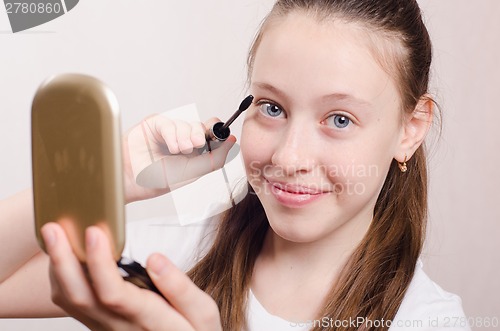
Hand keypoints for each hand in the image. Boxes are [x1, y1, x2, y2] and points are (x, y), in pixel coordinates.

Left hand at [41, 223, 221, 330]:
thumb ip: (180, 288)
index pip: (114, 294)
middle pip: (81, 297)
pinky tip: (66, 257)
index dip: (100, 263)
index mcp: (148, 320)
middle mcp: (120, 327)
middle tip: (53, 229)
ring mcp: (106, 329)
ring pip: (70, 302)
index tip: (95, 232)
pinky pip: (73, 305)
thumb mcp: (203, 314)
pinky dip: (63, 278)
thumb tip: (155, 258)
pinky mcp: (100, 326)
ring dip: (58, 268)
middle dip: (63, 261)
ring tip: (54, 237)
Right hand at [123, 115, 235, 202]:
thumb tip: (232, 141)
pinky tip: (171, 147)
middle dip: (200, 134)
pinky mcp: (155, 124)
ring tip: (178, 151)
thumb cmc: (159, 180)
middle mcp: (183, 138)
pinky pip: (169, 123)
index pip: (212, 133)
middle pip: (201, 126)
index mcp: (195, 150)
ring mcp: (169, 131)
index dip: (218, 131)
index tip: (221, 136)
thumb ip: (215, 158)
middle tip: (195, 145)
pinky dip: (173, 134)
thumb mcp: (194, 172)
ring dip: (185, 137)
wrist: (133, 182)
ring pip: (186, 124)